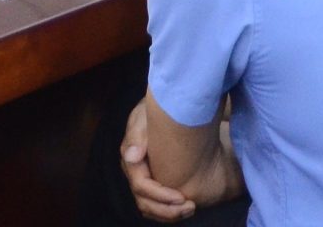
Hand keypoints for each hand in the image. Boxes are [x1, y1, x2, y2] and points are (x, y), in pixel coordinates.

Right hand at [120, 103, 196, 222]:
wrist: (165, 108)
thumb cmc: (155, 111)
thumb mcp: (145, 115)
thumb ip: (138, 134)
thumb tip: (131, 155)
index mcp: (130, 159)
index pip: (141, 186)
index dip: (161, 196)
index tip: (182, 196)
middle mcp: (134, 173)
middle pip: (145, 202)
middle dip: (167, 210)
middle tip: (191, 207)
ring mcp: (142, 180)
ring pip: (150, 208)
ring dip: (170, 214)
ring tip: (191, 209)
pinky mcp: (152, 183)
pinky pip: (156, 205)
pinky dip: (169, 212)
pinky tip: (185, 207)